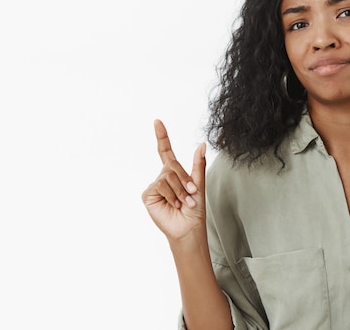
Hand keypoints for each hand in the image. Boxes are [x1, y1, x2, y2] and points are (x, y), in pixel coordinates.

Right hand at [142, 119, 206, 242]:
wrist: (188, 227)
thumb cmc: (195, 209)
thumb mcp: (199, 185)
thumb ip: (198, 164)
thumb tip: (202, 144)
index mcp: (174, 172)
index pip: (165, 151)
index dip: (162, 136)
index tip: (157, 121)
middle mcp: (162, 177)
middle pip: (172, 166)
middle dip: (185, 180)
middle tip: (192, 194)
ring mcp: (154, 186)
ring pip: (167, 177)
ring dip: (180, 191)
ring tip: (184, 203)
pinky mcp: (148, 195)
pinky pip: (160, 186)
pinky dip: (172, 196)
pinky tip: (174, 205)